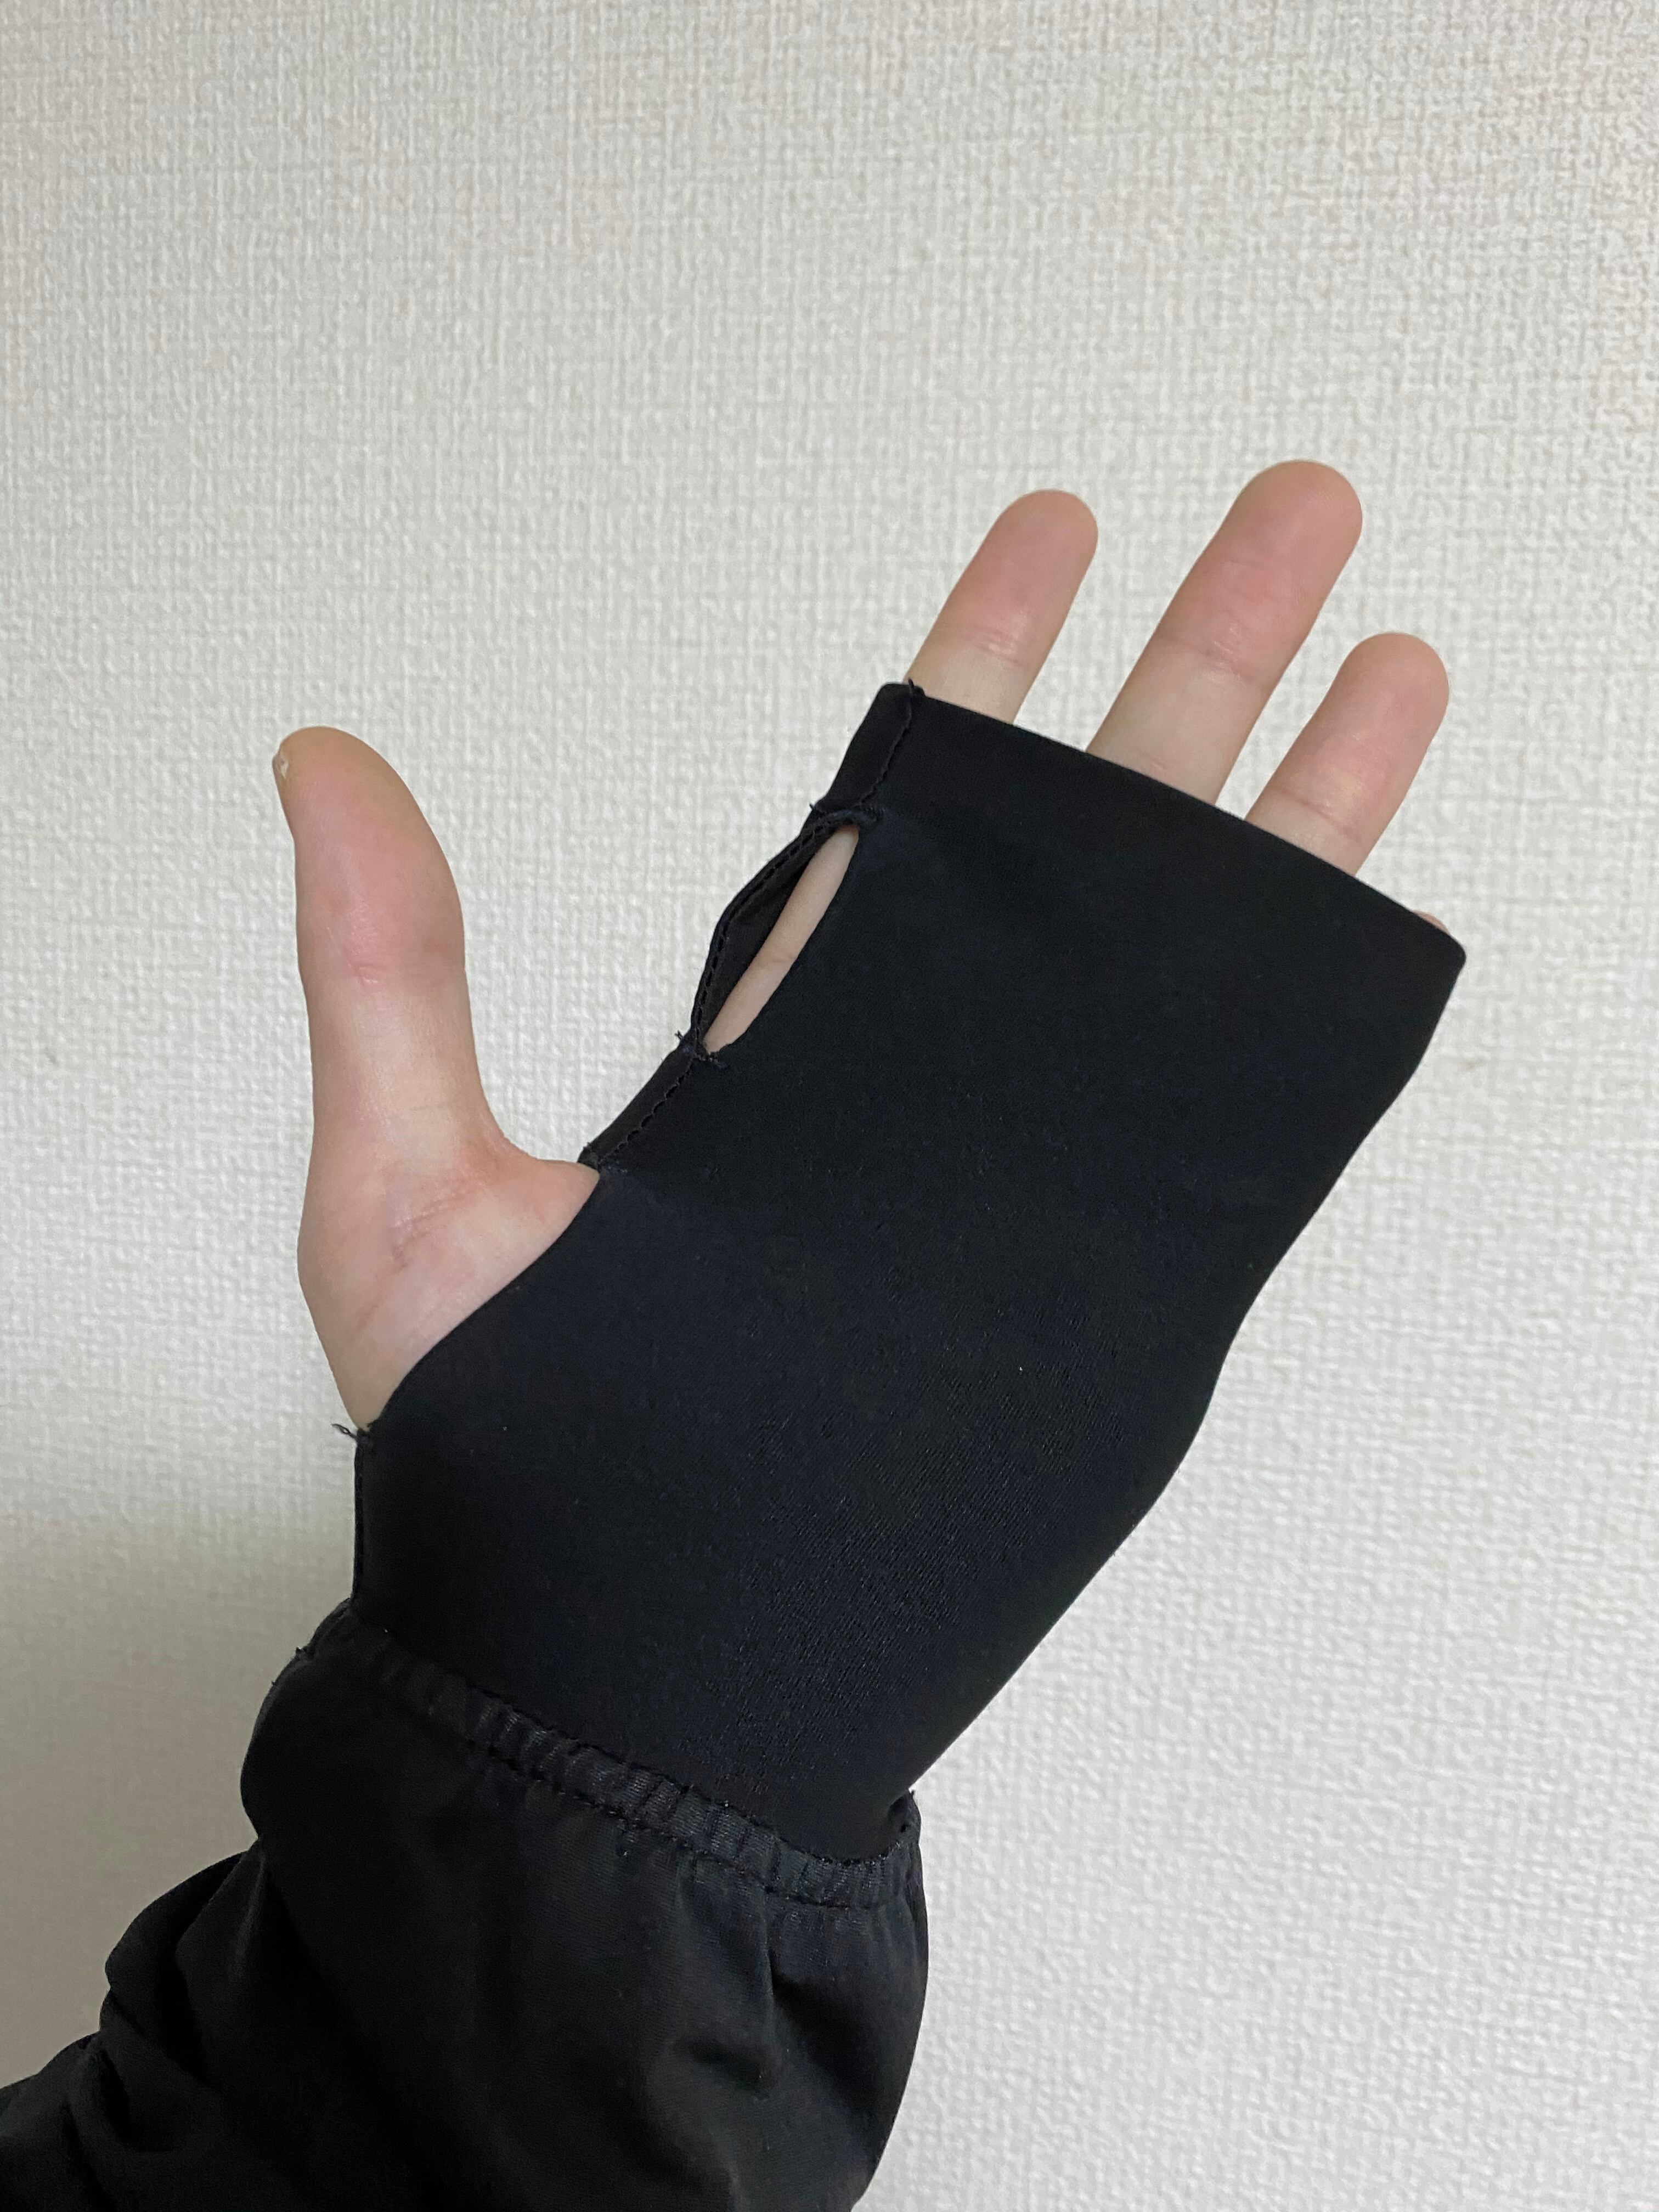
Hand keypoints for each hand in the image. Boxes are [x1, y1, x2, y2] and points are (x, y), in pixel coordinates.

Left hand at [274, 459, 1450, 1427]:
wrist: (642, 1677)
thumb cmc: (520, 1462)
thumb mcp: (408, 1194)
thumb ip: (387, 970)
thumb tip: (312, 760)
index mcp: (789, 1030)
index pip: (908, 804)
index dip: (985, 657)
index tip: (1048, 530)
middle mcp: (927, 1075)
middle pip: (1087, 827)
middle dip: (1195, 663)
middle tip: (1295, 509)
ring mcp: (1030, 1170)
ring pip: (1184, 941)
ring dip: (1295, 791)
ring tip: (1390, 647)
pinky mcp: (1107, 1284)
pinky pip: (1230, 1119)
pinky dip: (1306, 1004)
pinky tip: (1371, 897)